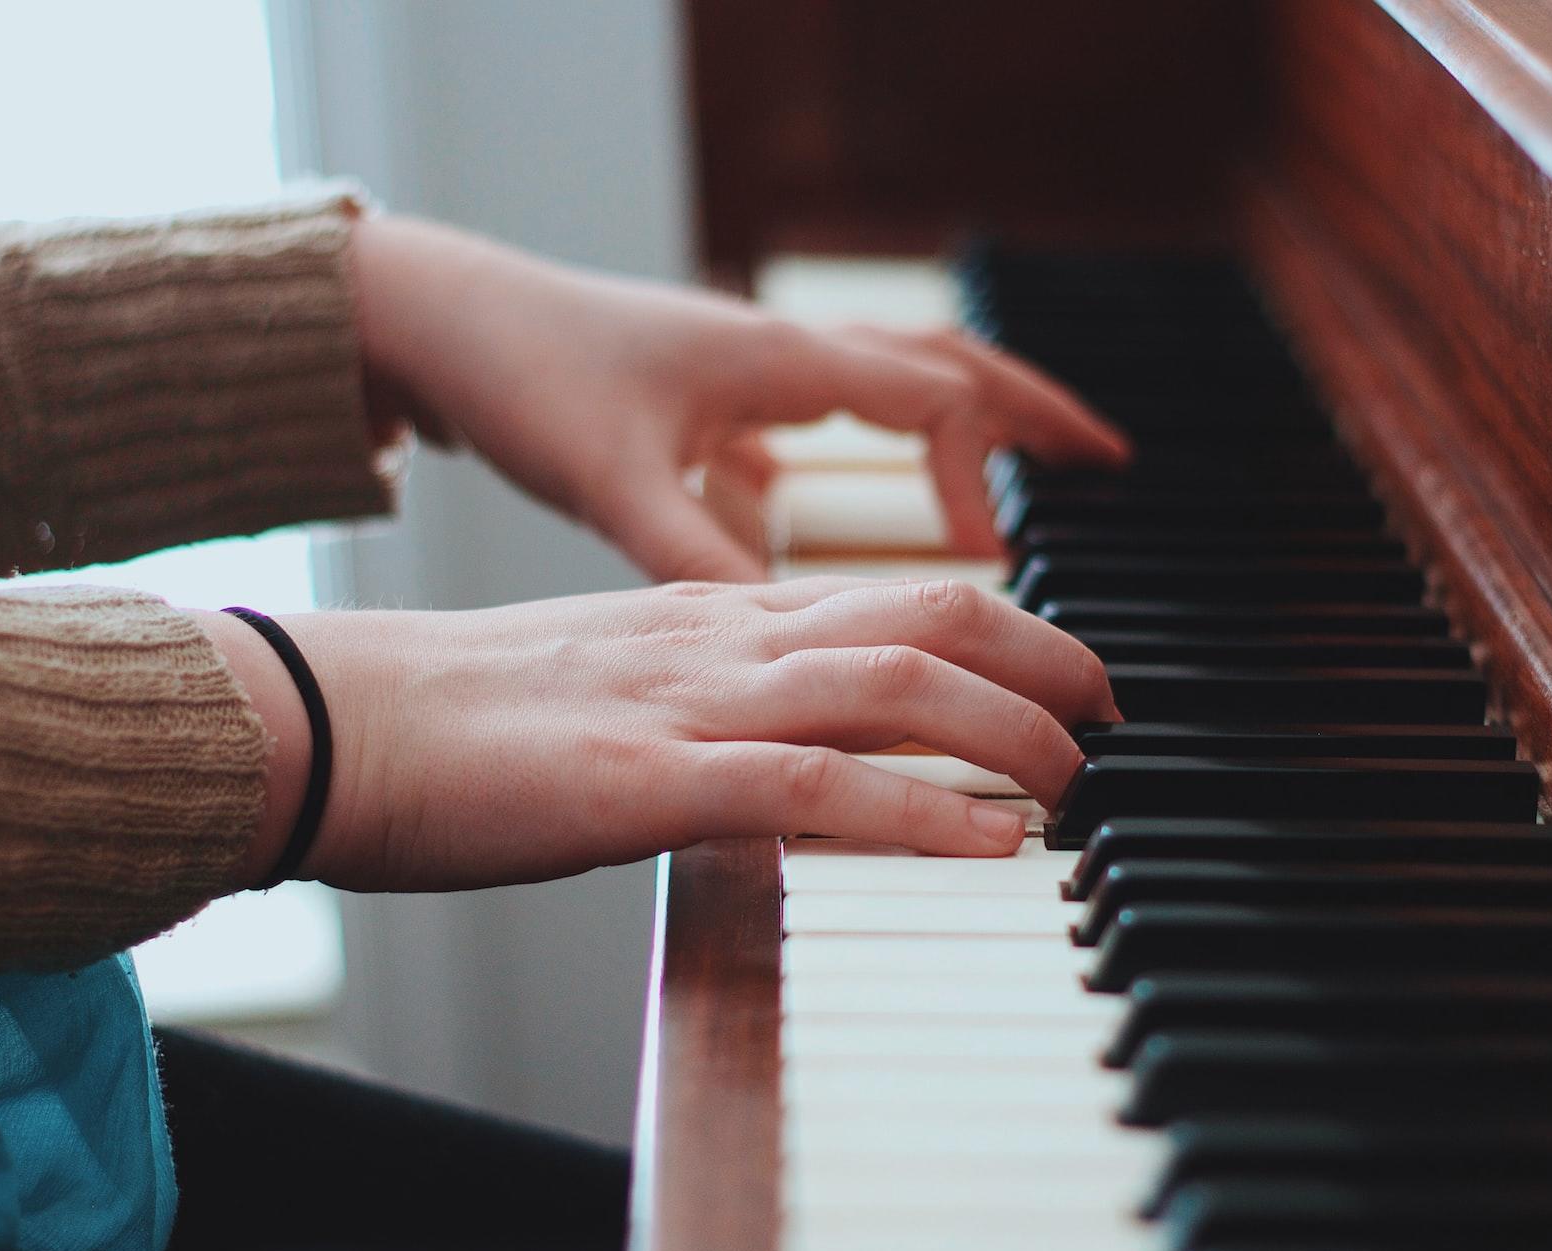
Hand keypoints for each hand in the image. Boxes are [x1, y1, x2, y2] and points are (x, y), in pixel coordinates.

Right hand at [198, 577, 1116, 890]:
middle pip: (929, 613)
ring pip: (896, 687)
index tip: (1065, 673)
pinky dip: (919, 814)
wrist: (335, 716)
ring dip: (1013, 731)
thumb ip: (708, 693)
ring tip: (1079, 780)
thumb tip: (789, 745)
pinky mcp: (647, 783)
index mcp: (714, 613)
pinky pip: (813, 787)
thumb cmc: (461, 714)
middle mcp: (722, 638)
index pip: (896, 593)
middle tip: (1111, 716)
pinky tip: (992, 845)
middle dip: (1046, 657)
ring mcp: (691, 704)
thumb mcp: (614, 681)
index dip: (1007, 625)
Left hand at [351, 216, 1128, 581]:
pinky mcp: (714, 395)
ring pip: (894, 380)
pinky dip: (871, 445)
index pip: (933, 403)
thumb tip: (783, 634)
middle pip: (946, 366)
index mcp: (781, 362)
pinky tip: (846, 496)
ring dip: (967, 421)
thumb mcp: (613, 482)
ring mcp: (752, 369)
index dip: (982, 481)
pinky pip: (825, 410)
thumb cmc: (524, 377)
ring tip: (1024, 471)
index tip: (997, 561)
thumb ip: (698, 557)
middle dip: (1033, 411)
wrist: (442, 316)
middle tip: (1109, 460)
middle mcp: (782, 353)